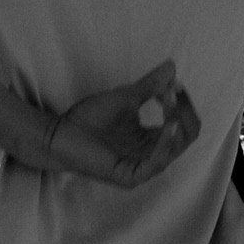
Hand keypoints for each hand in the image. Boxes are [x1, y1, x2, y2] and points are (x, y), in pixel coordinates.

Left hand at [41, 62, 199, 188]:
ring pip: (173, 151)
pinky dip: (164, 146)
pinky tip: (167, 127)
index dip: (184, 105)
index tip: (176, 84)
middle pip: (185, 138)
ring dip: (176, 126)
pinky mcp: (128, 176)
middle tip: (173, 92)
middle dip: (184, 113)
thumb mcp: (124, 97)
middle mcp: (151, 155)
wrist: (59, 133)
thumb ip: (150, 86)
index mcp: (152, 140)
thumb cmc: (89, 117)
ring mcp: (141, 167)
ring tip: (170, 104)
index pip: (183, 125)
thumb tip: (172, 67)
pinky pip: (154, 165)